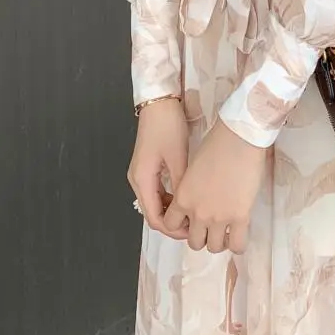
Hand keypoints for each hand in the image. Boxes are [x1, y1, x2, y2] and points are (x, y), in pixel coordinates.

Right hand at [127, 98, 189, 239]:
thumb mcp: (178, 157)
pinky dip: (170, 199)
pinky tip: (186, 198)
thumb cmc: (168, 127)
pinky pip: (157, 191)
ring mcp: (141, 174)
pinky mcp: (148, 167)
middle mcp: (138, 180)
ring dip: (172, 211)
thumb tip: (190, 209)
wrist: (159, 103)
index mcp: (142, 180)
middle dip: (173, 223)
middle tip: (196, 225)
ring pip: (155, 203)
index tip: (192, 230)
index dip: (172, 230)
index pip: (154, 218)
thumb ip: (182, 185)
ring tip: (193, 214)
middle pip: (153, 212)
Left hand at [164, 120, 265, 255]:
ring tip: (225, 231)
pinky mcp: (240, 217)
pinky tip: (239, 235)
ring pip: (214, 247)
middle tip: (209, 227)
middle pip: (194, 242)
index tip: (190, 221)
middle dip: (201, 236)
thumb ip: (191, 190)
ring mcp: (219, 218)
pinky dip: (237, 245)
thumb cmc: (215, 145)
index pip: (171, 225)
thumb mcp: (193, 170)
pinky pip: (238, 245)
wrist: (238, 138)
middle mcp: (198, 213)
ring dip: (218, 241)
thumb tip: (198, 199)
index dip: (181, 225)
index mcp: (183, 198)